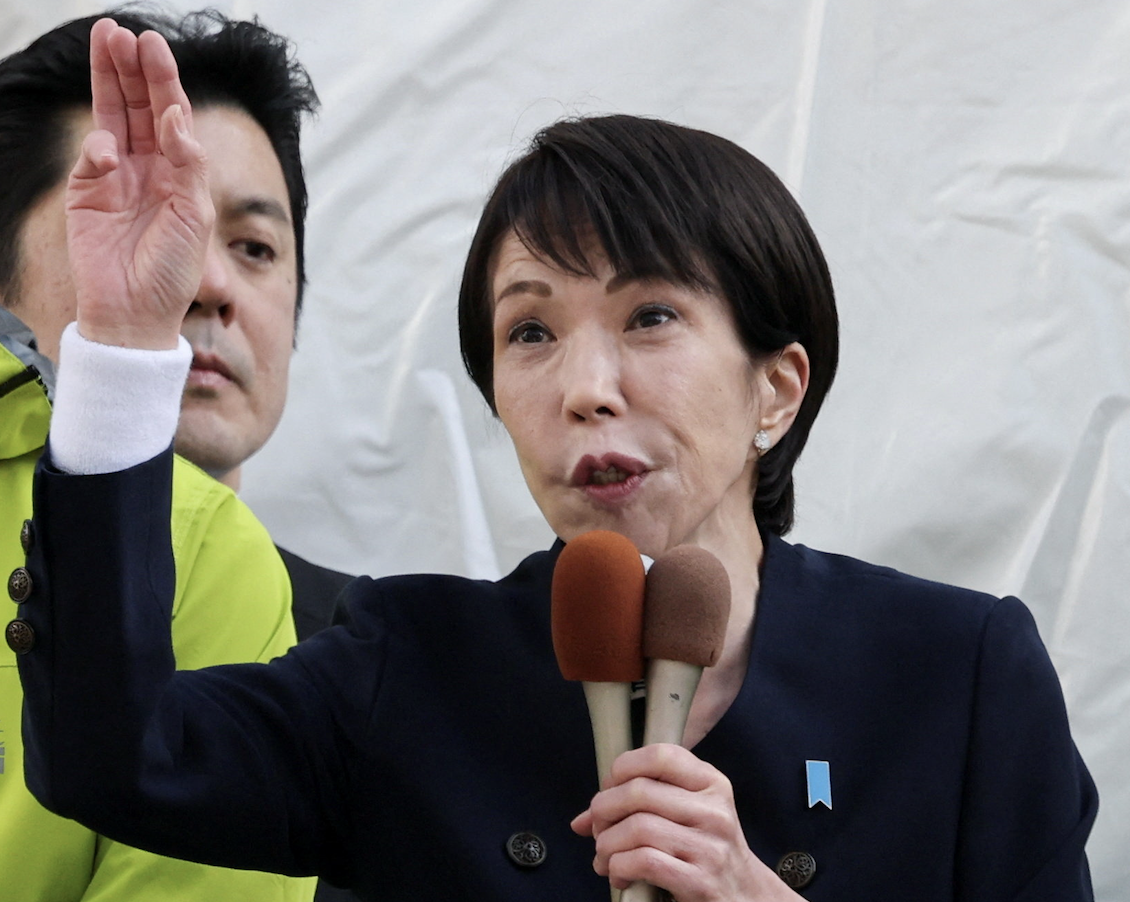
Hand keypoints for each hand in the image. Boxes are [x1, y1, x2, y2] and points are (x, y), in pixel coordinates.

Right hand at [66, 18, 212, 349]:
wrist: (135, 313)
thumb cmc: (172, 273)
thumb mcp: (194, 218)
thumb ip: (188, 166)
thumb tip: (178, 117)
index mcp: (179, 173)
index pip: (170, 116)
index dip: (163, 80)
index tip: (153, 44)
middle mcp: (148, 169)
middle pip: (137, 107)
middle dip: (131, 69)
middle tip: (123, 33)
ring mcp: (115, 178)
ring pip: (111, 118)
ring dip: (108, 81)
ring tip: (105, 41)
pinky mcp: (86, 193)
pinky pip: (91, 158)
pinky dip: (99, 150)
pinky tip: (110, 155)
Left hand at [571, 744, 800, 901]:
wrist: (746, 898)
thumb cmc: (706, 852)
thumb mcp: (688, 815)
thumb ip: (641, 806)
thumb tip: (581, 820)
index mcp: (711, 784)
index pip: (660, 756)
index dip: (623, 768)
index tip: (609, 788)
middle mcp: (713, 811)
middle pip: (639, 792)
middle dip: (604, 810)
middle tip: (598, 828)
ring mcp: (709, 847)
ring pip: (637, 827)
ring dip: (606, 844)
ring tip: (604, 856)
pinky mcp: (700, 882)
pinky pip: (643, 861)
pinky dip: (619, 867)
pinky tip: (620, 874)